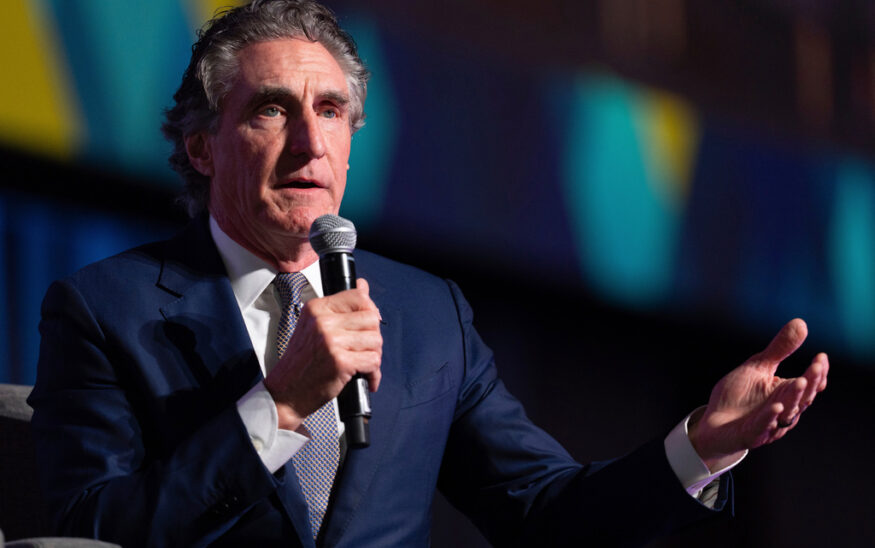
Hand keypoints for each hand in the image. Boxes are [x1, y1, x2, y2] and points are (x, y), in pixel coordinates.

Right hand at [264, 278, 382, 430]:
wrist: (285, 393)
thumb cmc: (301, 363)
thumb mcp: (314, 327)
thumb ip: (340, 308)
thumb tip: (363, 286)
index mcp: (316, 308)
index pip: (358, 296)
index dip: (370, 311)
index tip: (367, 326)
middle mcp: (323, 321)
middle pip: (372, 318)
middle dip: (373, 336)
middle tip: (363, 350)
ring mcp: (332, 341)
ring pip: (376, 340)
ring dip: (374, 356)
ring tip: (361, 364)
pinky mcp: (340, 361)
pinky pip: (373, 361)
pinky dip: (373, 373)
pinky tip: (363, 377)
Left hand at [688, 318, 828, 471]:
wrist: (714, 423)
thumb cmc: (738, 395)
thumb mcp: (758, 367)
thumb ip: (779, 349)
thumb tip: (801, 323)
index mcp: (786, 393)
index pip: (809, 384)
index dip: (817, 373)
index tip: (821, 357)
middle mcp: (783, 410)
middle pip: (802, 398)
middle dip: (810, 382)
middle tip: (816, 366)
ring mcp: (769, 424)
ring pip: (787, 412)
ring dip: (794, 398)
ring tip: (799, 381)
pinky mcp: (752, 434)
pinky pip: (763, 427)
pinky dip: (770, 417)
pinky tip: (776, 406)